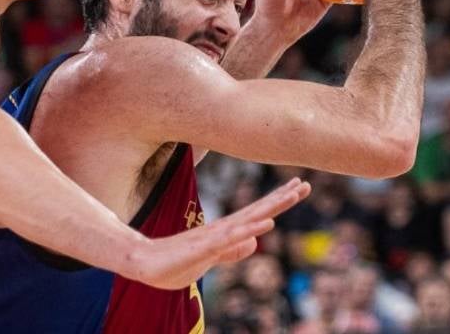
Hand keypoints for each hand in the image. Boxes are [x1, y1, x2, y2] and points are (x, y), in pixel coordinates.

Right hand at [122, 178, 310, 289]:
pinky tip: (267, 224)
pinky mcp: (205, 248)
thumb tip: (256, 243)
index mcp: (225, 231)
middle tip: (305, 184)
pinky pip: (232, 239)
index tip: (298, 188)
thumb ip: (232, 250)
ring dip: (271, 207)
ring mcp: (214, 237)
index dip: (277, 202)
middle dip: (281, 198)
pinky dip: (251, 230)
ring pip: (248, 219)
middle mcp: (222, 229)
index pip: (257, 214)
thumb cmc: (174, 262)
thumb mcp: (210, 258)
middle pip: (257, 211)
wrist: (144, 264)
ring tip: (293, 195)